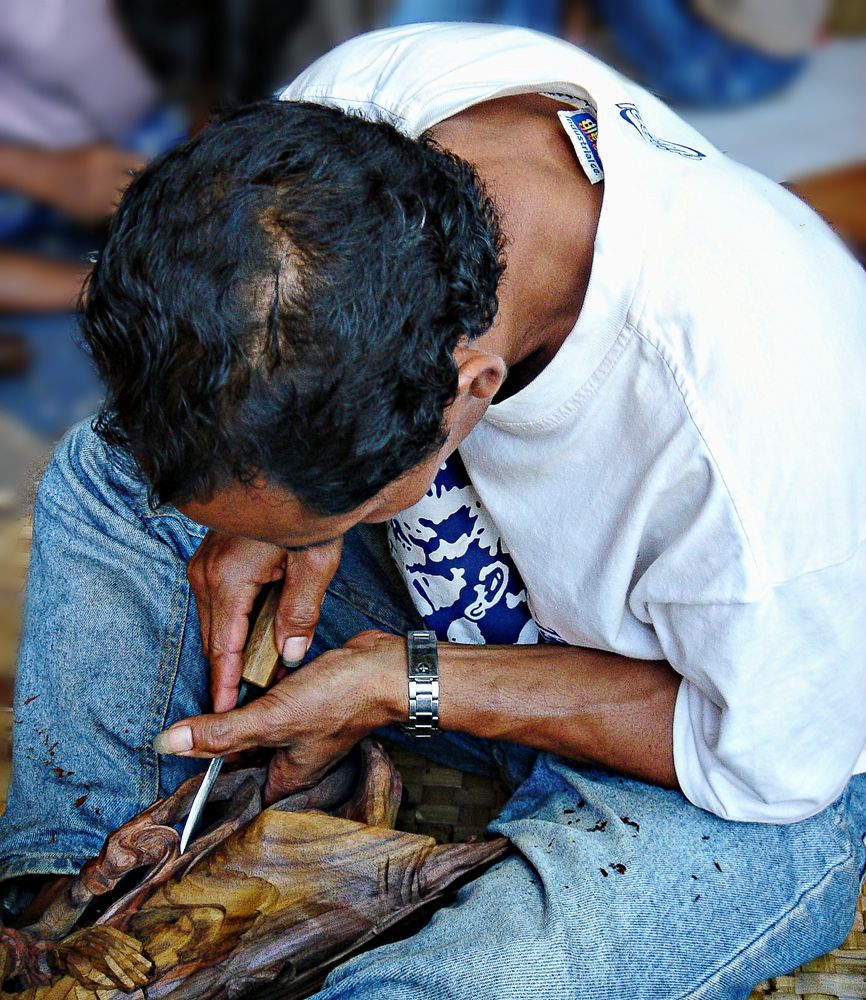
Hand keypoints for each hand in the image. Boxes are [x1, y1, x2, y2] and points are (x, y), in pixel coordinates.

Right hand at [47, 145, 144, 223]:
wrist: (47, 175)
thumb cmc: (76, 160)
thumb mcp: (97, 150)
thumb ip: (122, 157)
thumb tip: (149, 166)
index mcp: (106, 156)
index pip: (139, 163)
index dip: (149, 170)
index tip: (153, 174)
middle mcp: (104, 175)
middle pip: (135, 184)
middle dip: (143, 187)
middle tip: (151, 191)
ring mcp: (99, 195)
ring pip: (127, 200)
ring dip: (132, 200)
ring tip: (135, 200)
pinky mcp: (94, 210)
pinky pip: (116, 212)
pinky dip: (120, 209)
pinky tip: (119, 206)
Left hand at [153, 631, 405, 800]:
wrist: (384, 668)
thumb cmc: (338, 700)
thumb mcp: (271, 719)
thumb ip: (221, 733)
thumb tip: (167, 744)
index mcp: (286, 776)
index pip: (237, 788)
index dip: (208, 778)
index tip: (174, 762)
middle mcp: (294, 758)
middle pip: (245, 757)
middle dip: (220, 740)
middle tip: (185, 726)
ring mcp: (304, 730)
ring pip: (259, 728)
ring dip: (239, 715)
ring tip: (208, 702)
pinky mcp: (310, 702)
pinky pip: (274, 705)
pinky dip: (259, 694)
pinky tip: (246, 680)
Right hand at [187, 531, 342, 711]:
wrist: (300, 474)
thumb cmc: (309, 513)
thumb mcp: (314, 565)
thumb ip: (300, 614)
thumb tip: (290, 656)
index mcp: (228, 579)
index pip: (222, 647)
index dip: (225, 683)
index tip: (224, 712)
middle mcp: (207, 573)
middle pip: (214, 638)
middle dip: (228, 671)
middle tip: (245, 704)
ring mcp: (205, 564)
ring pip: (214, 622)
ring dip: (232, 647)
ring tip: (253, 677)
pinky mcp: (212, 558)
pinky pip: (217, 603)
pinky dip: (233, 624)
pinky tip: (253, 638)